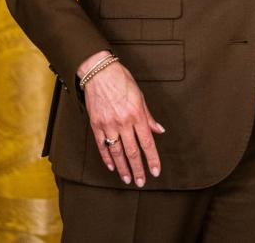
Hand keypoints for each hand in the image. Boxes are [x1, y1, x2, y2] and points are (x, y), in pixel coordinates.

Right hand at [77, 52, 165, 186]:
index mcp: (137, 115)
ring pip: (117, 152)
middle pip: (133, 151)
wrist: (99, 72)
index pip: (147, 142)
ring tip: (128, 179)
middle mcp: (123, 122)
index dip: (152, 159)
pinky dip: (107, 158)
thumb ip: (148, 116)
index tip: (156, 171)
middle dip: (138, 169)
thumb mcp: (140, 96)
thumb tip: (158, 130)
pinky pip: (102, 145)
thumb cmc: (121, 80)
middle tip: (142, 181)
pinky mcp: (96, 124)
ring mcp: (108, 125)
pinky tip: (112, 166)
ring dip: (123, 168)